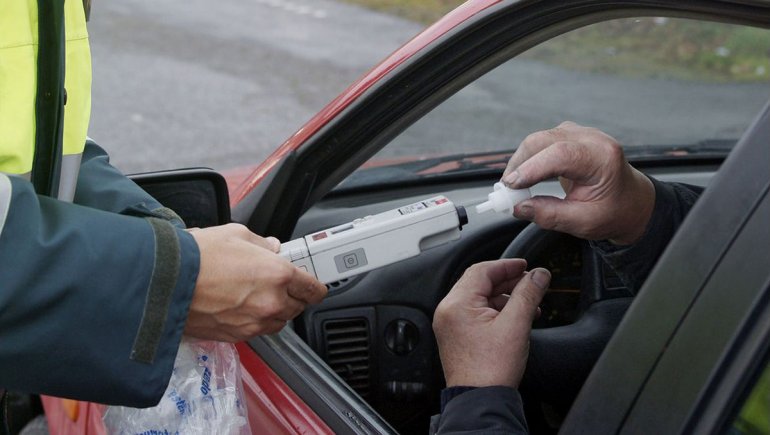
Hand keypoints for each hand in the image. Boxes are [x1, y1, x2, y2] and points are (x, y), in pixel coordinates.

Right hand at [185, 224, 326, 340]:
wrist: (165, 283)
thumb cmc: (196, 257)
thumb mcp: (236, 234)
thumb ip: (262, 243)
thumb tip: (272, 248)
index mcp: (277, 274)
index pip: (314, 288)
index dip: (315, 286)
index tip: (313, 284)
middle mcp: (271, 302)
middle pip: (299, 307)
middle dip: (293, 295)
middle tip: (279, 283)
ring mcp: (254, 322)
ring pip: (279, 322)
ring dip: (276, 310)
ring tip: (257, 294)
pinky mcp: (237, 336)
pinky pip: (258, 331)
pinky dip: (256, 321)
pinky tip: (241, 306)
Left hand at [433, 259, 549, 387]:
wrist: (480, 400)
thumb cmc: (491, 370)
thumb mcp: (516, 325)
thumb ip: (528, 294)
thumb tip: (539, 275)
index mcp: (457, 304)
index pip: (482, 270)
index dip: (507, 265)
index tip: (525, 266)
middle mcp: (449, 311)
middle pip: (479, 283)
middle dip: (508, 282)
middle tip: (530, 283)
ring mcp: (451, 324)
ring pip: (480, 298)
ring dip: (505, 297)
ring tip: (528, 304)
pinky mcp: (457, 335)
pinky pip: (477, 313)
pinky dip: (497, 311)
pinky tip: (515, 318)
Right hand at [502, 121, 654, 244]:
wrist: (631, 202)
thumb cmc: (614, 211)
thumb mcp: (585, 223)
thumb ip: (551, 215)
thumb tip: (519, 207)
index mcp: (603, 158)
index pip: (560, 155)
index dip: (531, 168)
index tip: (511, 186)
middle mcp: (591, 139)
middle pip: (543, 141)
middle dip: (519, 164)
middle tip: (506, 191)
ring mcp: (579, 134)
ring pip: (537, 140)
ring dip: (521, 162)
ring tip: (514, 188)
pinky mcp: (569, 137)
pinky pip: (540, 143)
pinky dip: (527, 159)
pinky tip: (524, 178)